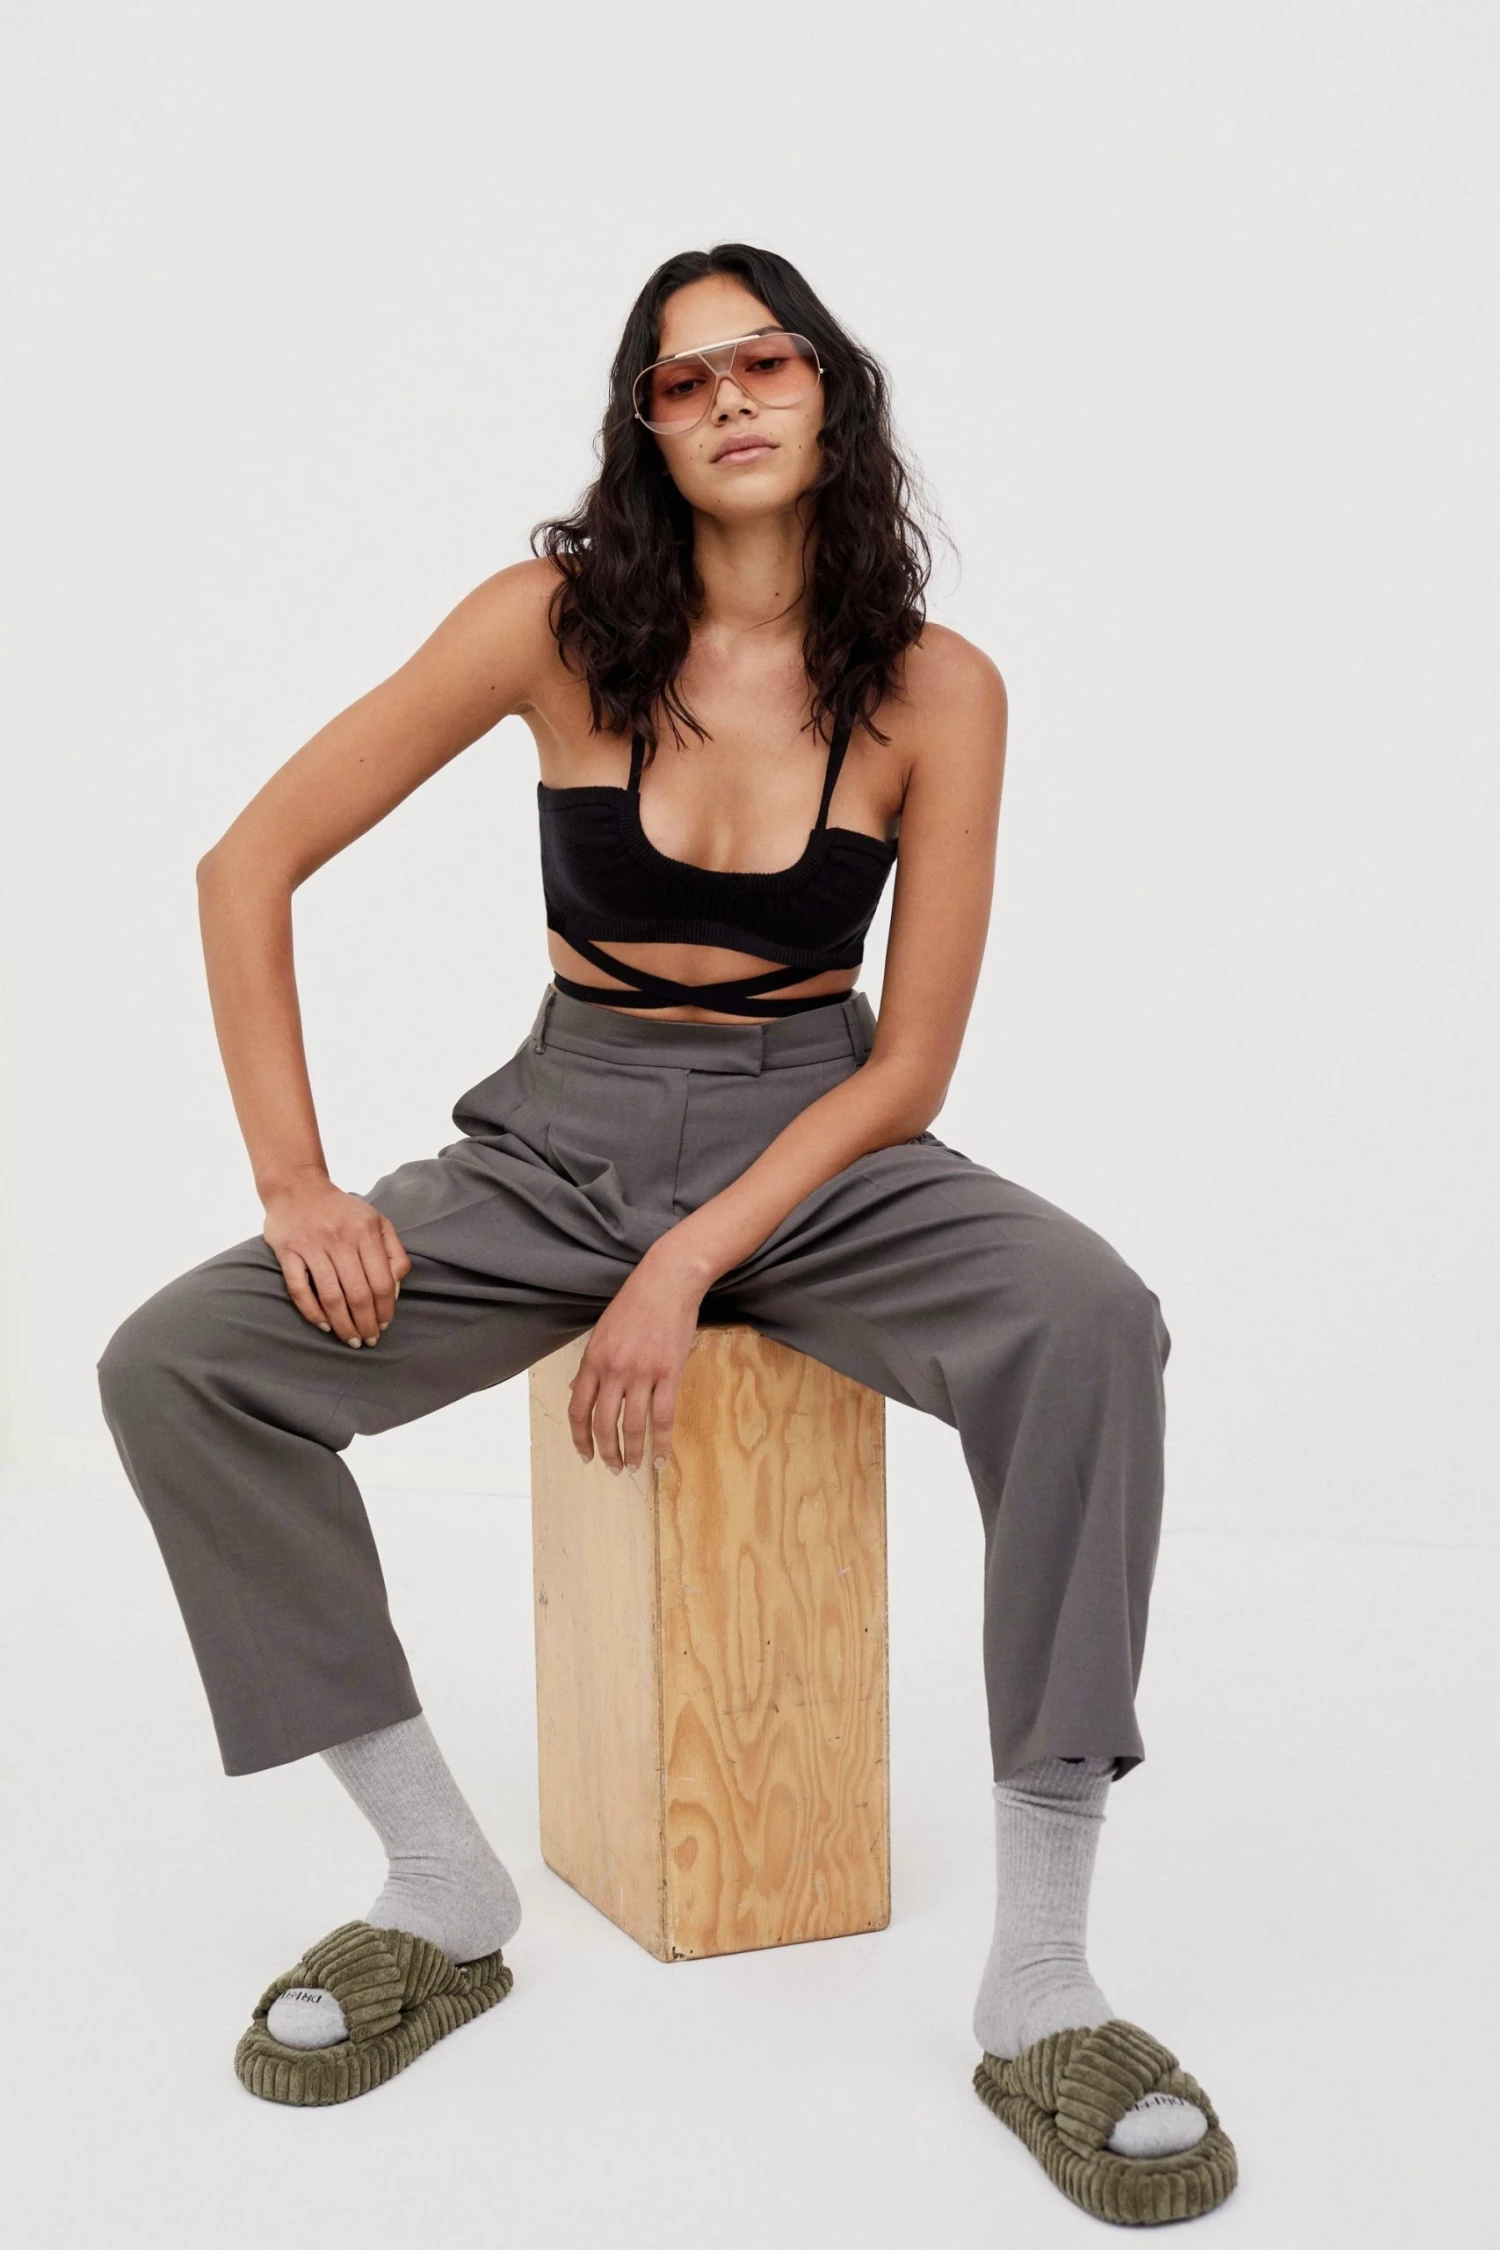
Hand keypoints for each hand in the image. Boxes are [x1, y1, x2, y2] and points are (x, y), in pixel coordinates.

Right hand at [262, 1171, 411, 1346]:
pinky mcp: (287, 1251)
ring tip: (349, 1339)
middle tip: (368, 1340)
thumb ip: (393, 1252)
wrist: (297, 1186)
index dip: (385, 1309)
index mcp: (365, 1231)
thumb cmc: (341, 1210)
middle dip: (366, 1323)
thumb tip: (395, 1289)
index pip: (381, 1281)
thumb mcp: (376, 1221)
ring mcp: (311, 1245)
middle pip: (358, 1293)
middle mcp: (339, 1238)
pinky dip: (311, 1311)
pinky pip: (299, 1289)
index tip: (384, 1325)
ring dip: (342, 1324)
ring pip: (330, 1296)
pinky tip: (323, 1325)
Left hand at [568, 1241, 706, 1475]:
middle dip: (606, 1452)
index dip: (579, 1438)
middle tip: (612, 1468)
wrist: (668, 1280)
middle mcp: (613, 1369)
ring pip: (632, 1425)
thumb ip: (591, 1365)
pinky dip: (662, 1442)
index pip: (578, 1409)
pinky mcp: (669, 1372)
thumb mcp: (602, 1332)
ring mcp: (642, 1372)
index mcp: (593, 1359)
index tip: (585, 1455)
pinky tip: (662, 1457)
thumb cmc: (635, 1303)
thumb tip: (577, 1391)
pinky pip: (663, 1416)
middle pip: (603, 1423)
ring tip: (634, 1467)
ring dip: (632, 1452)